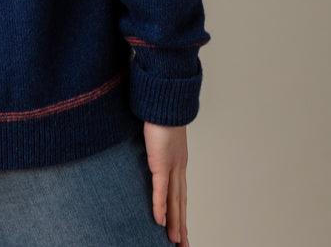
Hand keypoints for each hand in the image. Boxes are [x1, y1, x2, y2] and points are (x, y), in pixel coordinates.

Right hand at [142, 120, 189, 245]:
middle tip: (181, 243)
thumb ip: (155, 140)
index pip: (180, 191)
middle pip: (181, 201)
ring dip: (174, 223)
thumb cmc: (160, 109)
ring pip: (174, 201)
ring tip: (174, 241)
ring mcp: (171, 165)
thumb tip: (148, 141)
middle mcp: (178, 166)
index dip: (181, 210)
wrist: (165, 99)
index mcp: (178, 159)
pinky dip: (160, 207)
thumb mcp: (158, 130)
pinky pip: (160, 190)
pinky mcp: (160, 162)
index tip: (181, 226)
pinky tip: (159, 222)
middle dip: (181, 224)